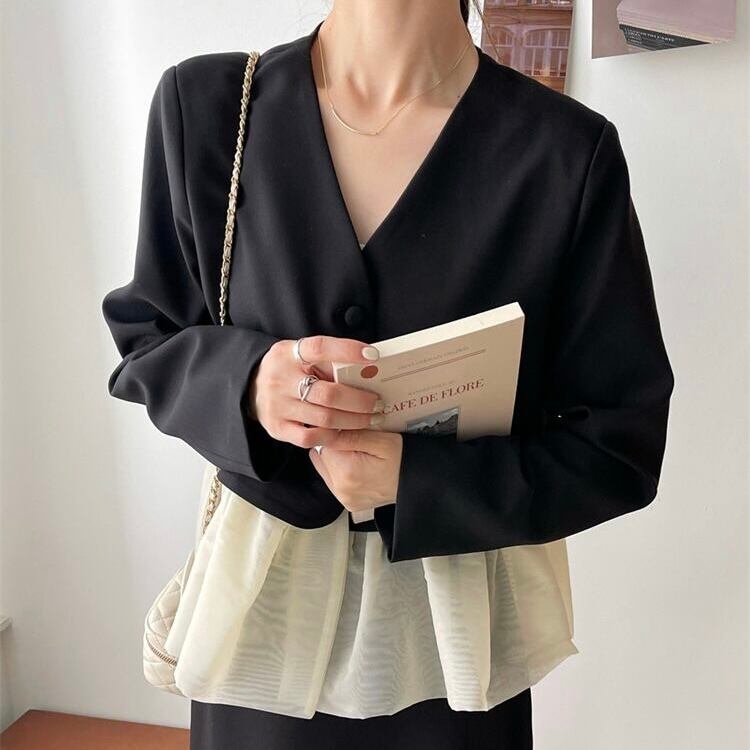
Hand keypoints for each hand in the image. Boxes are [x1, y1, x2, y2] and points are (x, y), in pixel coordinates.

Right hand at [247, 335, 384, 448]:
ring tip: (372, 419)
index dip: (347, 350)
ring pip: (325, 418)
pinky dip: (333, 436)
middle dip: (359, 401)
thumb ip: (326, 360)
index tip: (373, 356)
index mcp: (287, 353)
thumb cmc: (288, 369)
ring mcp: (277, 406)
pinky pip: (311, 437)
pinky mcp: (277, 428)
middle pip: (329, 393)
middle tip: (378, 403)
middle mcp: (280, 379)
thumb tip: (368, 367)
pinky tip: (347, 432)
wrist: (251, 387)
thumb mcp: (299, 355)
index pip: (320, 348)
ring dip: (354, 421)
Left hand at [307, 429, 402, 513]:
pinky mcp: (347, 502)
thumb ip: (350, 435)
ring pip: (325, 467)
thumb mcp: (381, 440)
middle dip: (335, 447)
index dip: (336, 432)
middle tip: (359, 444)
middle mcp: (341, 489)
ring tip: (359, 456)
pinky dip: (341, 471)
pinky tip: (358, 467)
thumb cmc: (403, 459)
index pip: (323, 443)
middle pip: (321, 456)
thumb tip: (325, 429)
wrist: (418, 482)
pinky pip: (333, 480)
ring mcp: (344, 498)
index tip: (351, 430)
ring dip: (337, 459)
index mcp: (347, 472)